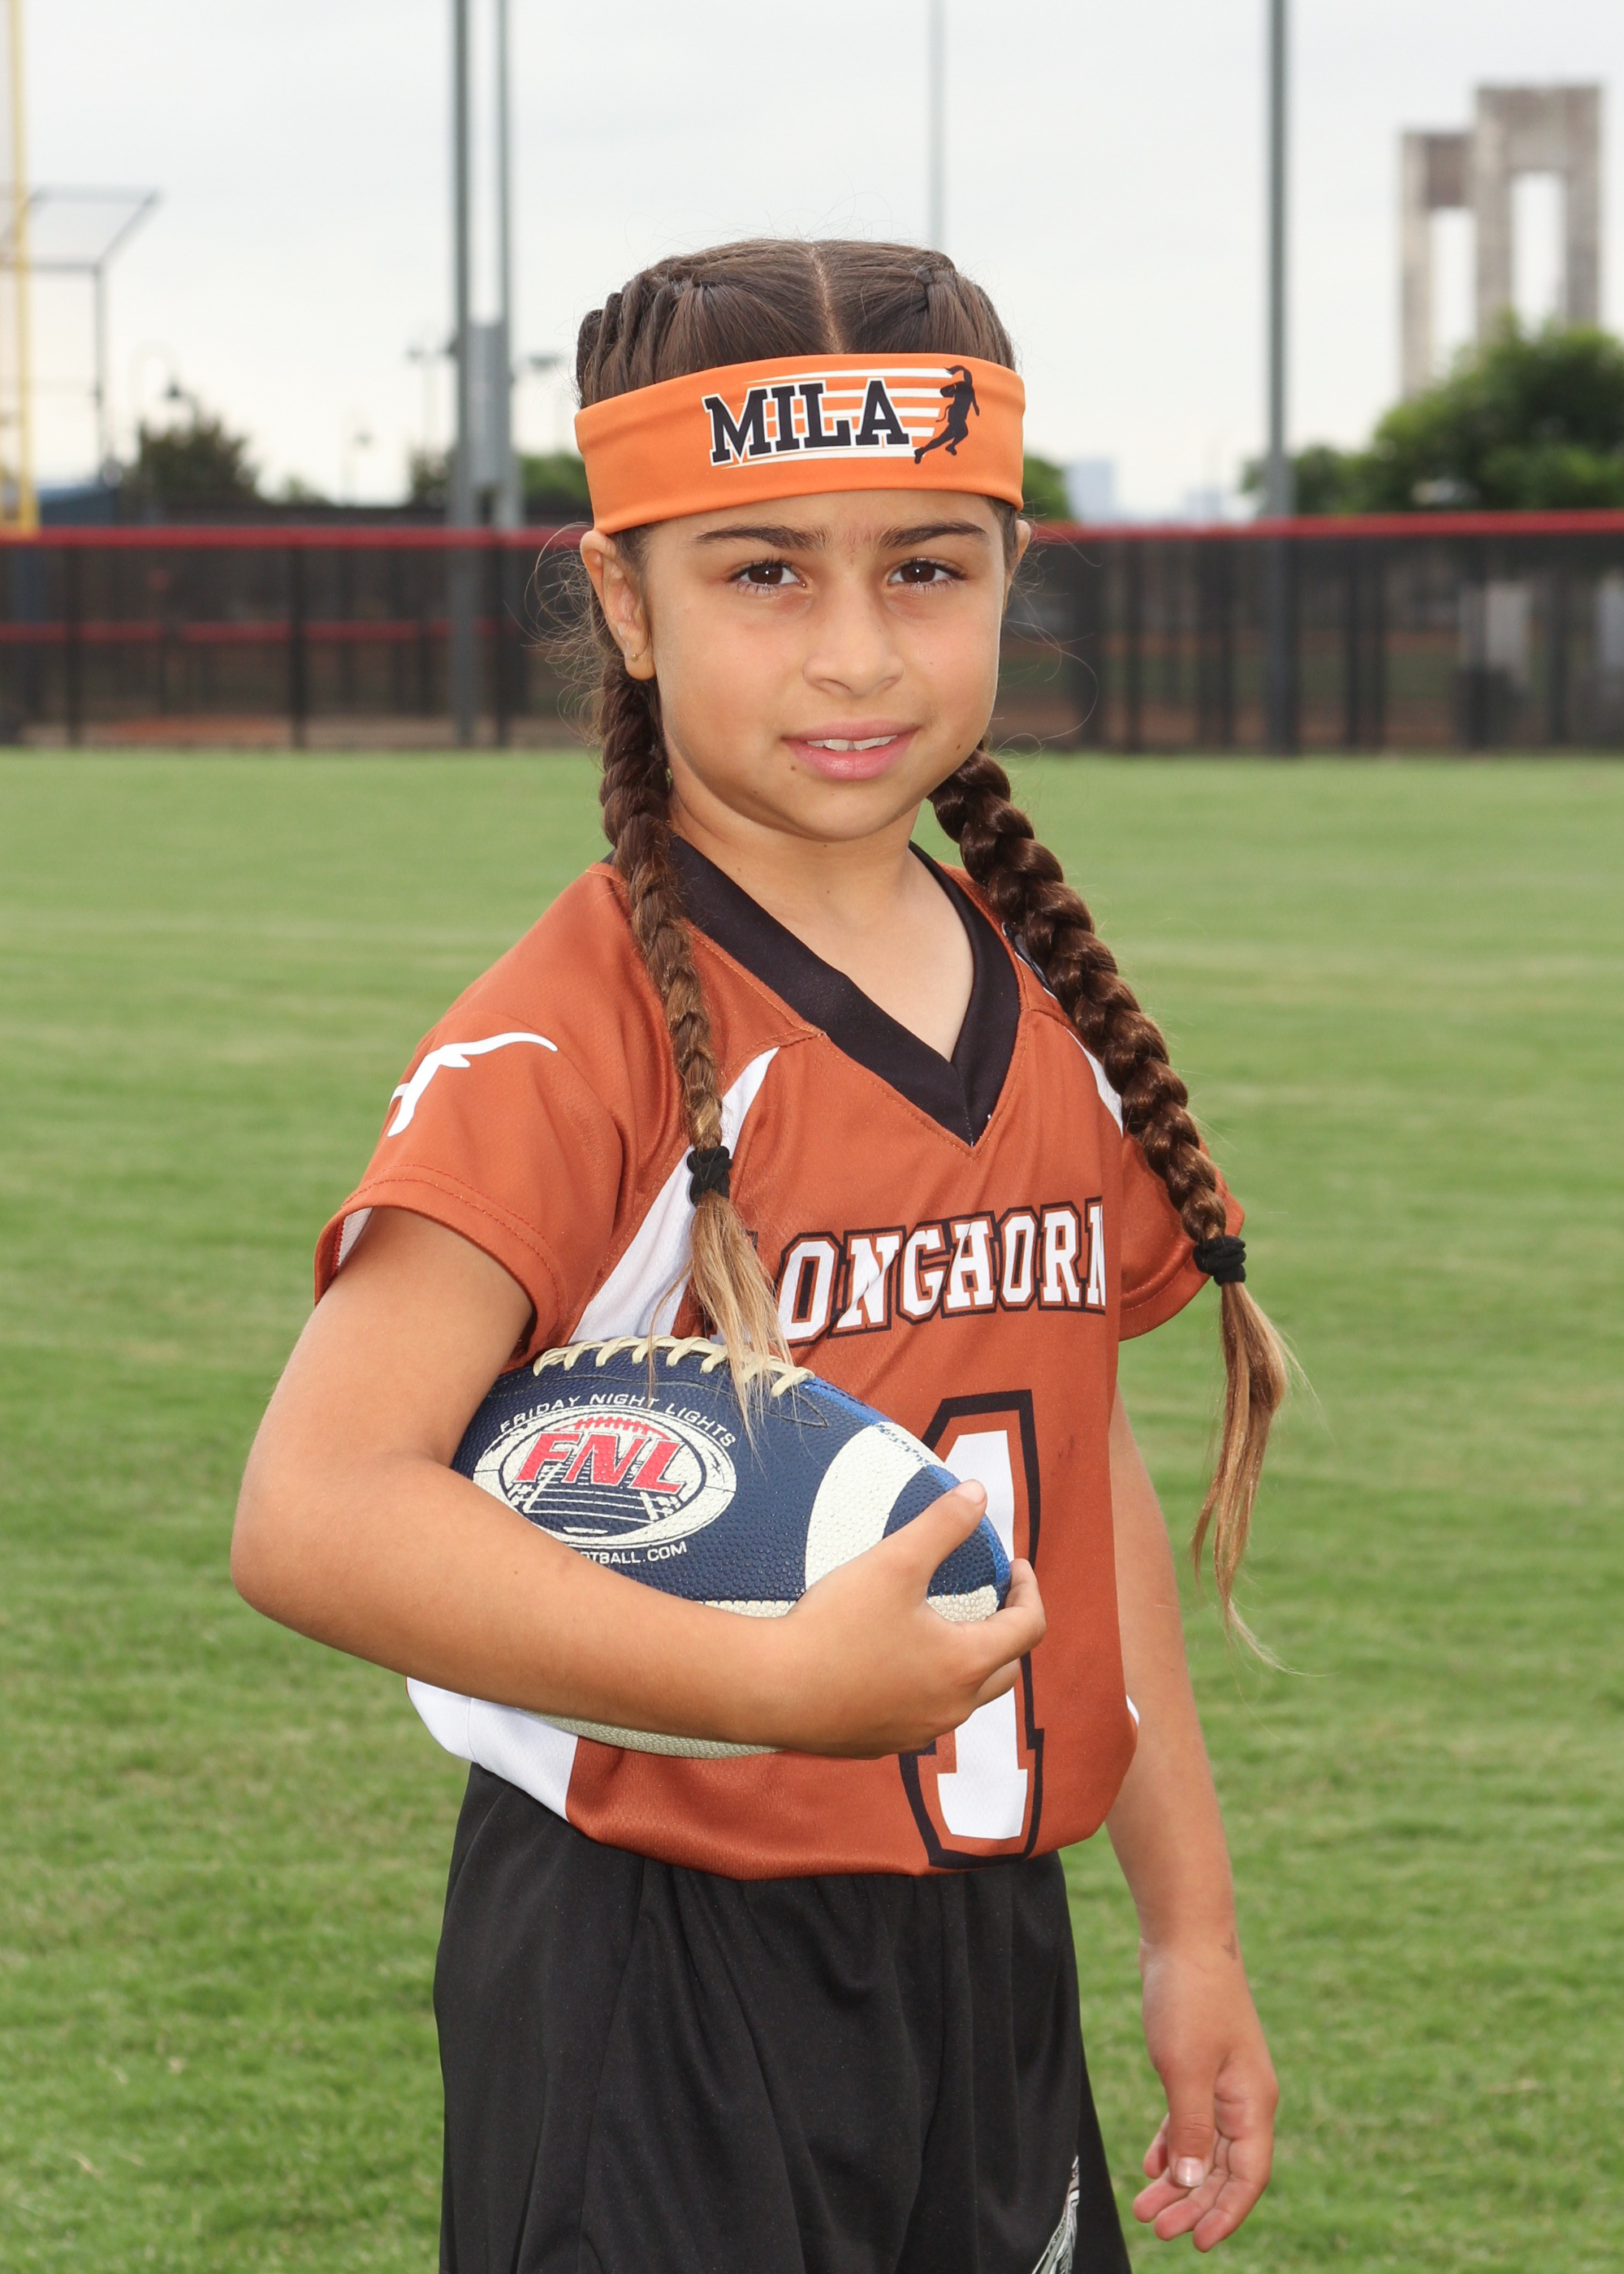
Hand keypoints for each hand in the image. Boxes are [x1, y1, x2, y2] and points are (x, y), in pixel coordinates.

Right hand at [762, 1483, 1044, 1757]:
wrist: (770, 1689)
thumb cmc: (836, 1625)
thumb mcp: (895, 1561)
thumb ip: (943, 1524)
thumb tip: (979, 1493)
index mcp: (965, 1664)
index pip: (1027, 1628)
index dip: (1029, 1590)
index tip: (1014, 1566)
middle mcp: (952, 1707)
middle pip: (1005, 1669)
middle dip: (1006, 1630)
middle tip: (990, 1597)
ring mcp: (918, 1732)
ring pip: (964, 1697)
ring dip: (968, 1662)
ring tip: (944, 1627)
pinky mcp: (883, 1743)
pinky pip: (923, 1714)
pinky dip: (928, 1686)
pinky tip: (897, 1662)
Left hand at [1132, 1935, 1277, 2249]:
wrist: (1183, 1935)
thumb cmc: (1190, 1997)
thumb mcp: (1184, 2069)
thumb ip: (1191, 2129)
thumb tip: (1191, 2184)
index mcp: (1252, 2102)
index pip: (1248, 2177)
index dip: (1226, 2214)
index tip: (1197, 2244)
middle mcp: (1245, 2098)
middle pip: (1224, 2168)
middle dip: (1193, 2204)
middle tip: (1156, 2230)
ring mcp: (1224, 2080)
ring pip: (1204, 2146)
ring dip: (1178, 2179)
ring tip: (1145, 2209)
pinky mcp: (1200, 2064)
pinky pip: (1190, 2119)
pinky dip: (1173, 2143)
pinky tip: (1151, 2165)